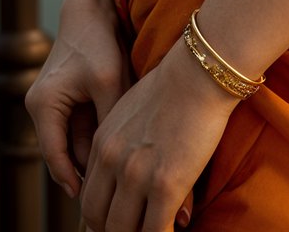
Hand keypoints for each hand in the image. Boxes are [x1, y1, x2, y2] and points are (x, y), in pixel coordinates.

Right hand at [25, 0, 132, 198]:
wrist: (92, 7)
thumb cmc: (98, 41)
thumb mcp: (109, 84)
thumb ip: (109, 123)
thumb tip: (118, 161)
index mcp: (43, 105)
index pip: (55, 156)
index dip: (72, 181)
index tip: (91, 200)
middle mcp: (41, 106)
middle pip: (63, 152)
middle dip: (85, 171)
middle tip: (110, 193)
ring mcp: (51, 103)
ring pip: (73, 141)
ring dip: (92, 154)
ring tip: (117, 174)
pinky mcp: (65, 98)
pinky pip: (79, 127)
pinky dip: (94, 137)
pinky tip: (116, 148)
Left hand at [79, 33, 239, 231]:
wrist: (200, 72)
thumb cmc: (175, 87)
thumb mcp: (132, 111)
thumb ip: (122, 141)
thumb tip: (126, 171)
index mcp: (102, 142)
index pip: (89, 196)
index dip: (102, 216)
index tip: (121, 219)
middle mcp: (113, 160)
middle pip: (97, 218)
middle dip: (115, 230)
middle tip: (135, 229)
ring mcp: (137, 174)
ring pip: (121, 231)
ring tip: (154, 230)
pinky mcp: (165, 184)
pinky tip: (175, 228)